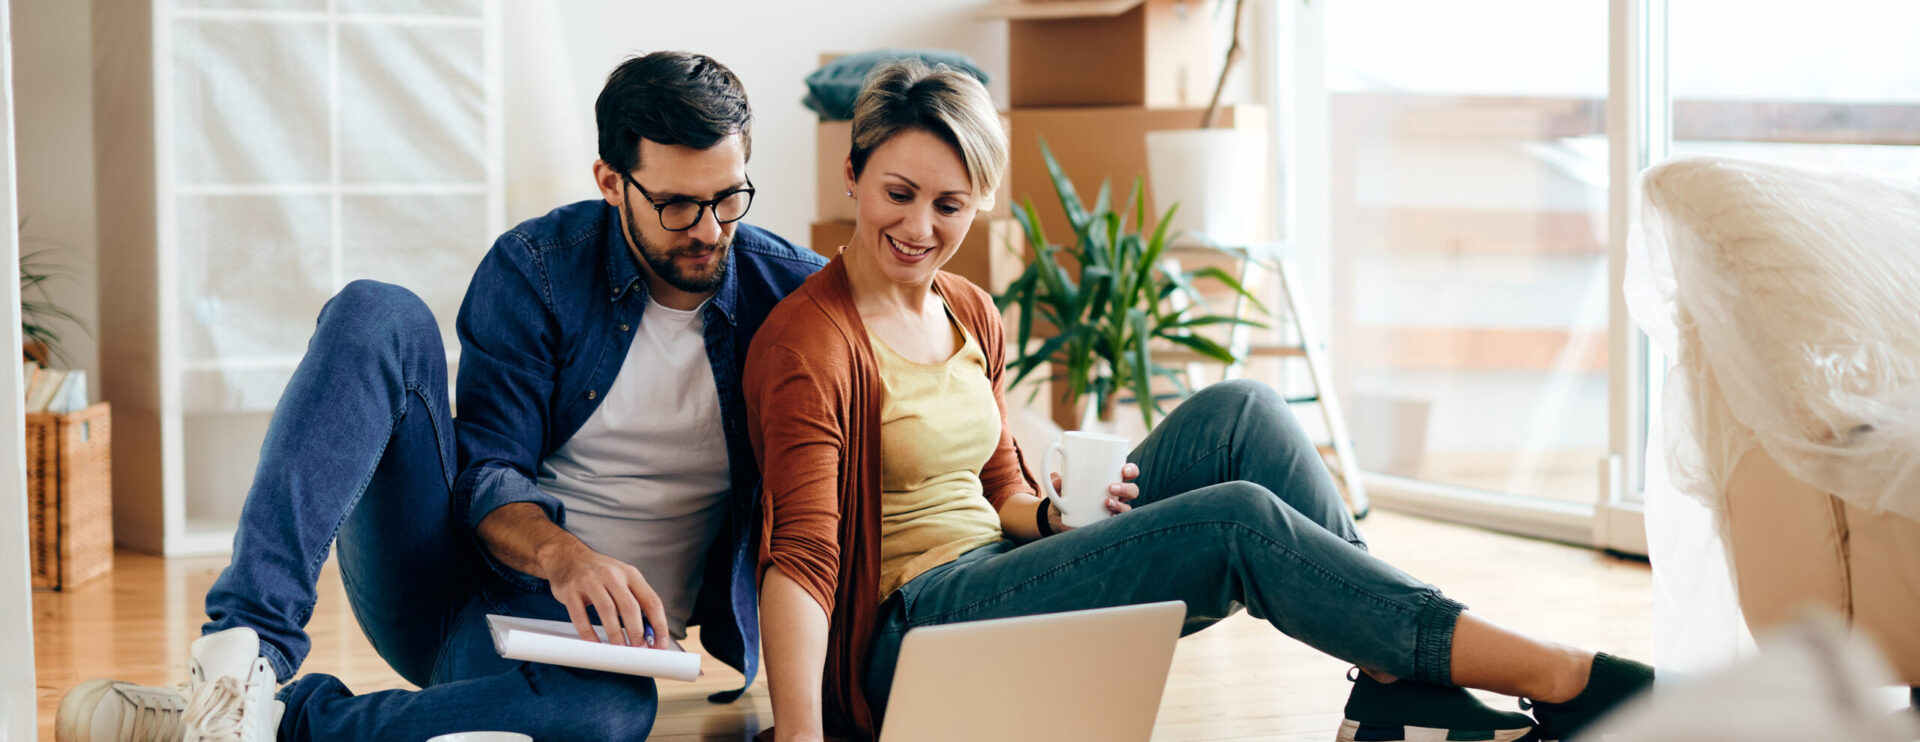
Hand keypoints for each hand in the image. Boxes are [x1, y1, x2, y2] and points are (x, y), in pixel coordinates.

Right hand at [542, 542, 666, 647]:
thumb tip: (650, 634)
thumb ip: (635, 602)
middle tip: (638, 649)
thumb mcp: (623, 580)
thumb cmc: (600, 574)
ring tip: (620, 648)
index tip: (661, 644)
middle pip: (630, 607)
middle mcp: (612, 575)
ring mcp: (590, 582)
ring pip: (607, 611)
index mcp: (631, 574)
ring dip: (615, 634)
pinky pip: (580, 616)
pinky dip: (588, 633)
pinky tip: (595, 643)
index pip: (652, 601)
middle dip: (637, 632)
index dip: (659, 625)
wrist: (567, 557)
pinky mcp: (571, 591)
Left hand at [1048, 462, 1140, 531]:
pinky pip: (1117, 525)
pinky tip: (1107, 519)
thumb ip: (1056, 482)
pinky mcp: (1107, 525)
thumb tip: (1056, 476)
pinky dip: (1113, 522)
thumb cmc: (1066, 495)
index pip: (1129, 472)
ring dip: (1120, 505)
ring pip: (1127, 509)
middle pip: (1132, 490)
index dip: (1131, 470)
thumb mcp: (1059, 487)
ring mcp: (1114, 511)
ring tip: (1106, 502)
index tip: (1123, 470)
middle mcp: (1117, 495)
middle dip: (1127, 488)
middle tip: (1111, 487)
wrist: (1059, 517)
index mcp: (1111, 479)